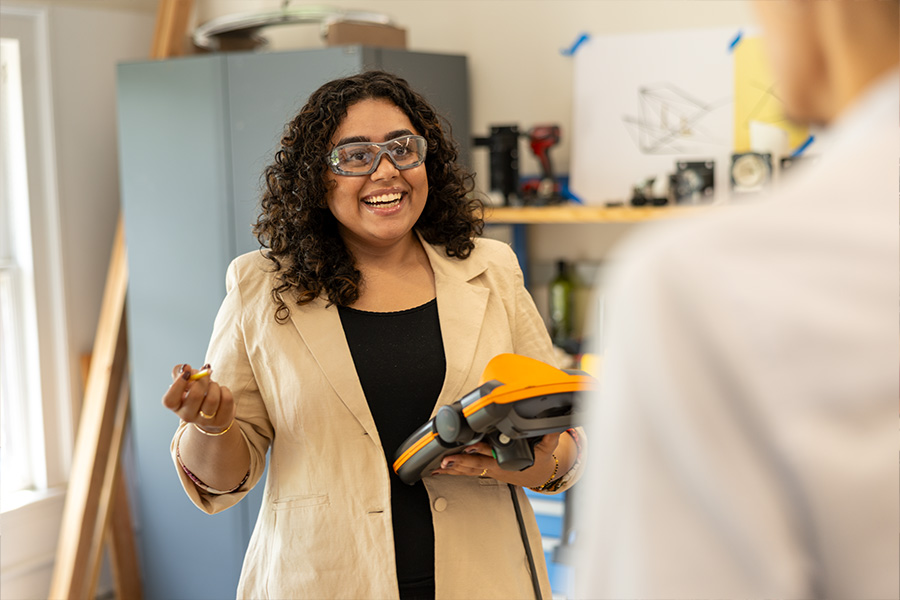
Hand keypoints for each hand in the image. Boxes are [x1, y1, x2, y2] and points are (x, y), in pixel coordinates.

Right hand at [162, 363, 234, 433]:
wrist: (212, 412)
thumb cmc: (196, 392)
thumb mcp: (185, 382)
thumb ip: (180, 372)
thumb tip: (186, 368)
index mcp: (175, 406)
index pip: (170, 400)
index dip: (178, 384)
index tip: (187, 373)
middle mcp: (187, 416)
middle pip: (195, 395)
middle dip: (203, 379)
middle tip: (205, 374)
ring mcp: (204, 421)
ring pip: (212, 399)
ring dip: (214, 385)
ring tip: (213, 385)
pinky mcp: (221, 421)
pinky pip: (226, 400)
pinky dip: (225, 390)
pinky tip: (221, 392)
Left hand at [430, 433, 561, 487]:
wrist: (538, 476)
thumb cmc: (539, 461)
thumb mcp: (548, 450)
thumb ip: (550, 437)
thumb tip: (556, 426)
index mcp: (508, 460)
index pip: (492, 453)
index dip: (479, 449)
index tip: (468, 446)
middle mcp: (496, 466)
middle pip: (475, 464)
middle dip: (460, 462)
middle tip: (445, 460)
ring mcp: (489, 469)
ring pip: (469, 470)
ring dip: (453, 469)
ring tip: (438, 467)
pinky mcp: (485, 470)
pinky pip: (467, 472)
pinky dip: (454, 472)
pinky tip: (440, 471)